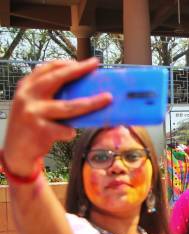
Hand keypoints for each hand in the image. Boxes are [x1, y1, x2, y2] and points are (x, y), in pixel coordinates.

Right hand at [3, 58, 111, 175]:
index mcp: (27, 87)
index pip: (48, 68)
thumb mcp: (34, 104)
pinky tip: (68, 133)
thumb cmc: (31, 124)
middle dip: (78, 70)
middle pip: (57, 80)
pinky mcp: (39, 130)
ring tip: (107, 99)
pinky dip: (69, 132)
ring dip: (91, 103)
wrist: (16, 151)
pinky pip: (65, 130)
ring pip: (68, 107)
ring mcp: (33, 113)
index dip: (68, 63)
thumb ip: (49, 94)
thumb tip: (83, 88)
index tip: (87, 62)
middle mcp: (27, 96)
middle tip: (96, 65)